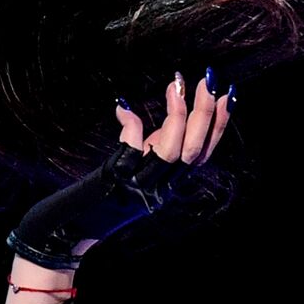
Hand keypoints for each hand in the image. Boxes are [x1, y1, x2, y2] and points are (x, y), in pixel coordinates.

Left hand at [7, 67, 235, 269]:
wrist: (74, 224)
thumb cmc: (108, 190)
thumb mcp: (142, 164)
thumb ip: (160, 142)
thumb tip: (179, 101)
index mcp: (171, 180)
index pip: (204, 152)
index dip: (220, 125)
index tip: (228, 92)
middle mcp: (161, 185)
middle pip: (193, 150)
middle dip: (205, 113)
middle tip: (208, 78)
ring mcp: (140, 184)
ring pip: (172, 151)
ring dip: (178, 115)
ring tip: (175, 84)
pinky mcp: (116, 181)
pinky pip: (131, 152)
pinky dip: (131, 127)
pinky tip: (122, 107)